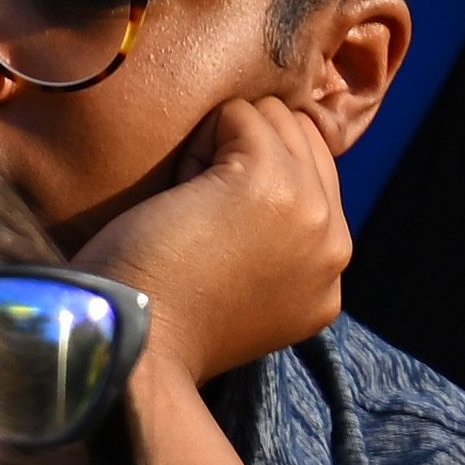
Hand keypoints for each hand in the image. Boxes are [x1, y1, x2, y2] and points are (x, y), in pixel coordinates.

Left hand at [71, 88, 352, 386]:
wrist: (130, 350)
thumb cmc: (153, 319)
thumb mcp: (238, 291)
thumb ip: (273, 245)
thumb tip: (263, 176)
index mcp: (328, 278)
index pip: (318, 182)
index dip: (257, 182)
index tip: (210, 232)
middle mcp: (334, 244)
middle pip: (303, 143)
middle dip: (242, 157)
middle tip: (192, 215)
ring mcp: (309, 210)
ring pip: (276, 122)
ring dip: (217, 148)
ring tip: (184, 207)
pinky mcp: (269, 182)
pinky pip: (240, 114)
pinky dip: (197, 139)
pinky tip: (175, 194)